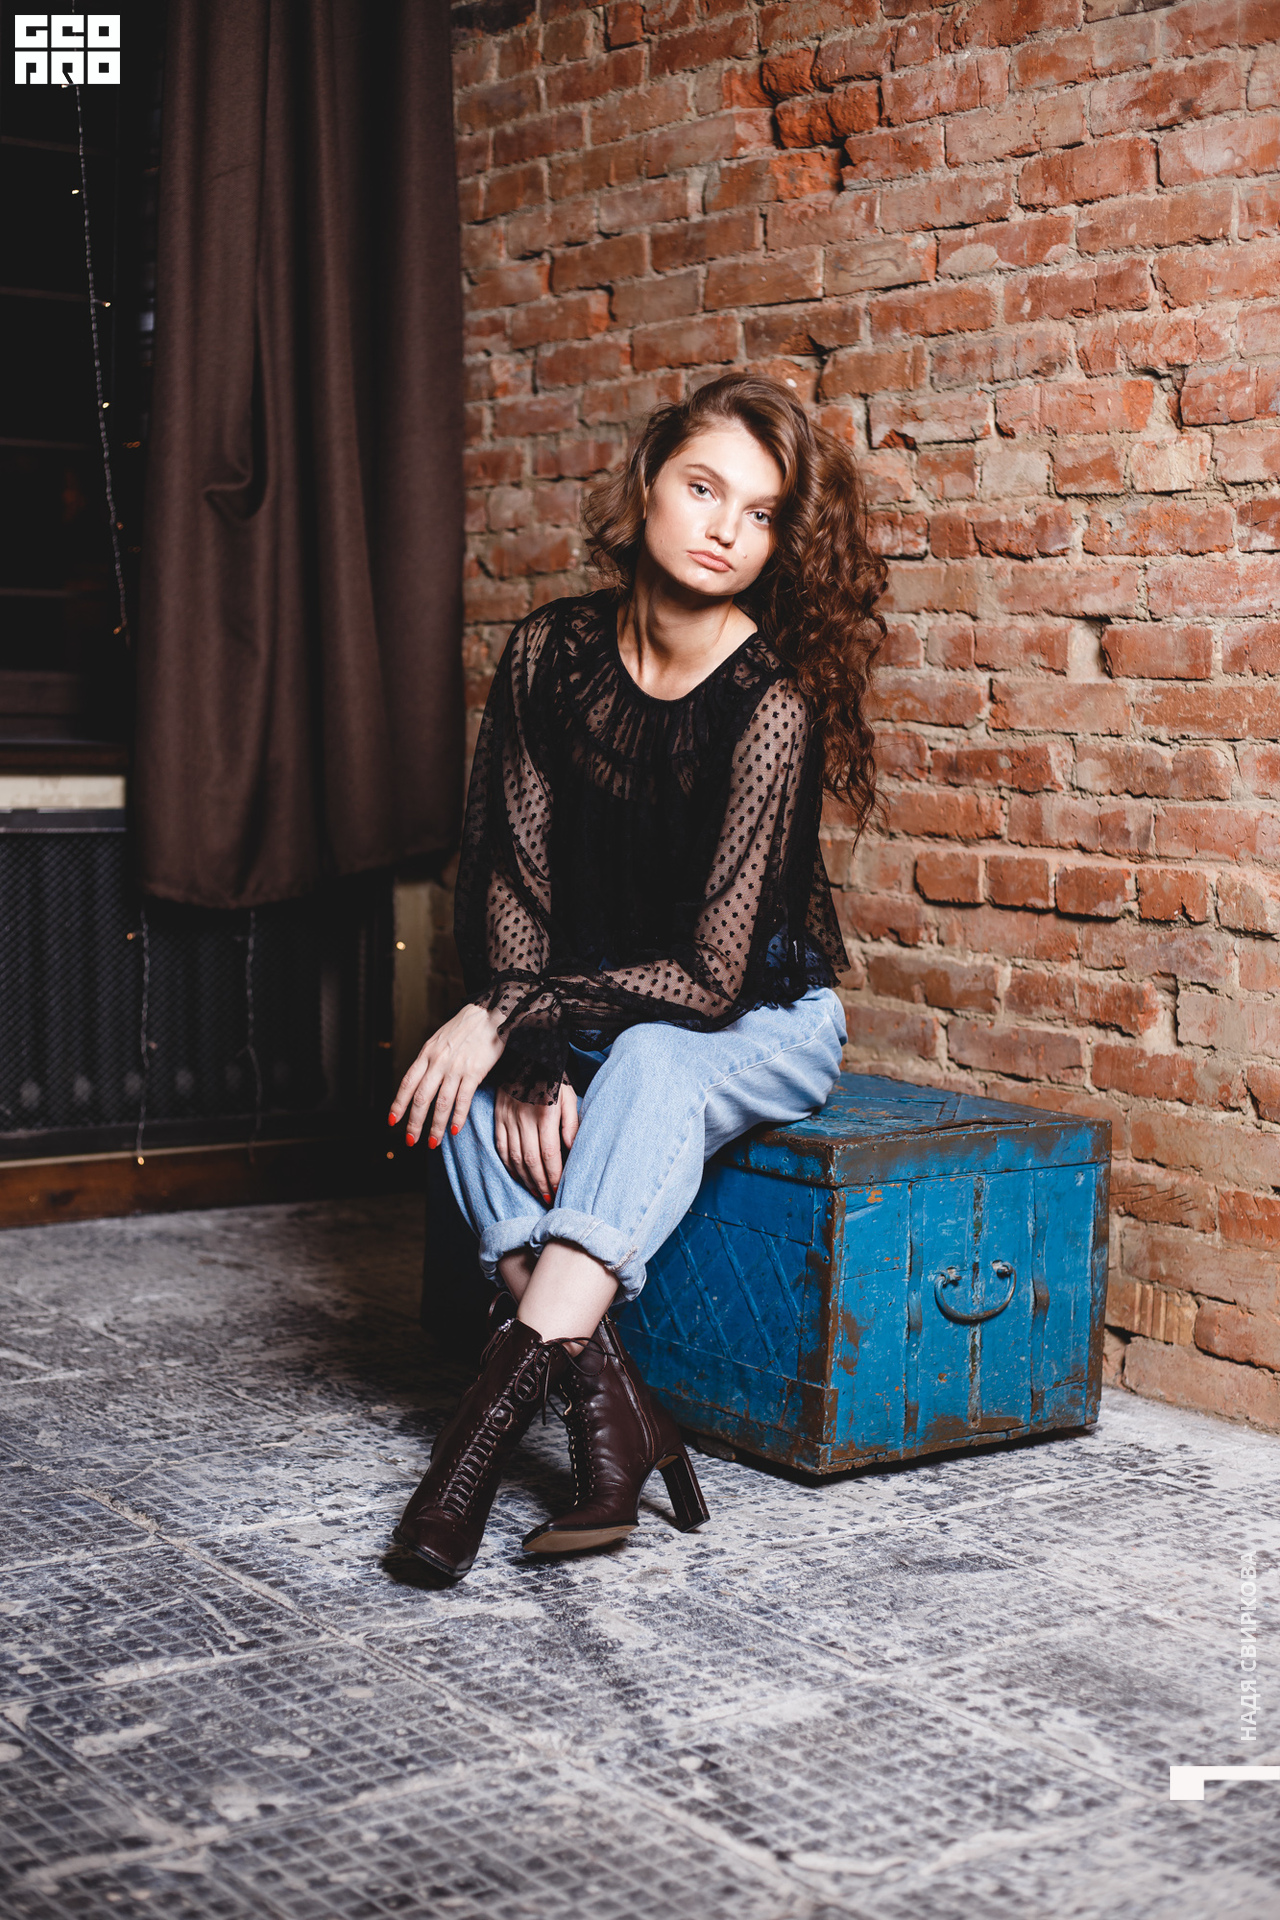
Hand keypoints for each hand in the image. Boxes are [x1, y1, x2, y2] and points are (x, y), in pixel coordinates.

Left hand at [390, 1002, 504, 1147]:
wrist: (490, 1013)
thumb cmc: (465, 1028)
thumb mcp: (439, 1040)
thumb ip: (430, 1060)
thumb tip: (421, 1082)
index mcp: (426, 1053)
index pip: (407, 1083)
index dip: (398, 1104)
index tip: (392, 1121)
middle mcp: (438, 1062)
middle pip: (421, 1098)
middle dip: (414, 1123)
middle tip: (411, 1141)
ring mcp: (456, 1067)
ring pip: (441, 1103)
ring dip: (436, 1126)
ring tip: (433, 1143)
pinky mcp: (474, 1071)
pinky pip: (463, 1099)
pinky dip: (458, 1117)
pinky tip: (455, 1130)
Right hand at [493, 1077, 578, 1206]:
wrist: (526, 1052)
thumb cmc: (553, 1074)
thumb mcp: (569, 1094)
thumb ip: (571, 1122)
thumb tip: (570, 1148)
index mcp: (545, 1113)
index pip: (548, 1153)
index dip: (553, 1175)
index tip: (559, 1190)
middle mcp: (524, 1117)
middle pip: (531, 1160)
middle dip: (540, 1183)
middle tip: (547, 1198)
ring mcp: (508, 1117)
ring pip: (515, 1157)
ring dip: (525, 1178)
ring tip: (535, 1191)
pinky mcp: (498, 1116)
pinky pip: (501, 1146)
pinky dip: (508, 1164)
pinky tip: (517, 1175)